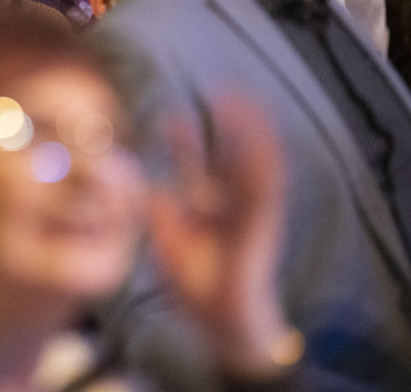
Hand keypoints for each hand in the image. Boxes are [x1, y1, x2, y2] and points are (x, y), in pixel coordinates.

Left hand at [148, 95, 293, 374]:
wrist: (221, 320)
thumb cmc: (196, 281)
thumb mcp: (167, 237)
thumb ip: (158, 209)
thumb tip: (143, 185)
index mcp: (206, 207)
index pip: (195, 164)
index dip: (184, 140)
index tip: (170, 115)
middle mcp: (229, 204)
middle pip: (225, 154)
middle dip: (222, 125)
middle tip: (218, 91)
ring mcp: (248, 211)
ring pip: (250, 162)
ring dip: (247, 131)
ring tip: (239, 100)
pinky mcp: (263, 224)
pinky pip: (267, 189)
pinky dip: (265, 162)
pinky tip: (261, 139)